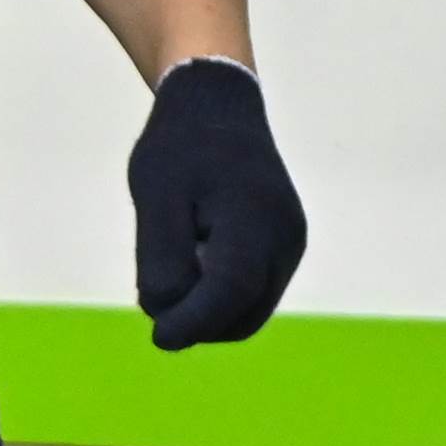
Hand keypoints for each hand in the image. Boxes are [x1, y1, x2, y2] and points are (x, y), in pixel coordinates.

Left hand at [126, 57, 304, 347]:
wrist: (218, 107)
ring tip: (179, 257)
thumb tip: (166, 318)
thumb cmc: (179, 150)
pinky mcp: (287, 251)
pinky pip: (253, 296)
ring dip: (208, 311)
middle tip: (157, 283)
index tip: (158, 337)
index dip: (193, 321)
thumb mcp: (154, 196)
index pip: (231, 291)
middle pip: (242, 313)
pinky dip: (220, 297)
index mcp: (255, 216)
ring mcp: (291, 247)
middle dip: (197, 320)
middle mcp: (285, 238)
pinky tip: (196, 259)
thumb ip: (161, 259)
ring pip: (248, 312)